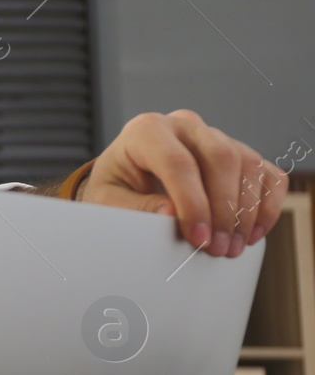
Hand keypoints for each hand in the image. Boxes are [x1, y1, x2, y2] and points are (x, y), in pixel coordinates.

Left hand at [81, 109, 287, 257]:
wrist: (128, 173)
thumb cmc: (117, 185)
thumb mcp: (107, 199)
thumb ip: (132, 206)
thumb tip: (170, 213)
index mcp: (147, 130)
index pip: (177, 162)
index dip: (192, 203)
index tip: (197, 239)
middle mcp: (184, 125)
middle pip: (221, 157)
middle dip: (224, 209)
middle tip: (217, 248)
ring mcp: (216, 136)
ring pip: (248, 164)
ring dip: (247, 211)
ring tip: (232, 247)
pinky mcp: (240, 152)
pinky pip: (267, 173)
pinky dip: (268, 205)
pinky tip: (252, 233)